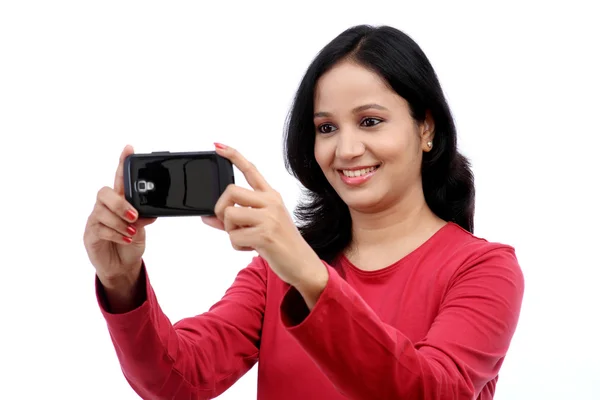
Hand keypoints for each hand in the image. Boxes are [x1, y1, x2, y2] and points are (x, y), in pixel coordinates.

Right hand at [83, 145, 155, 292]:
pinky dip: (116, 234)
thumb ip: (145, 217)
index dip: (122, 162)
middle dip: (120, 203)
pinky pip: (100, 229)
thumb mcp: (143, 228)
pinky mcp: (90, 234)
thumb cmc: (131, 242)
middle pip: (104, 193)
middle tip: (134, 215)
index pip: (119, 178)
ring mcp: (95, 219)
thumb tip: (150, 212)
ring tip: (131, 232)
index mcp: (119, 200)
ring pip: (102, 213)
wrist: (122, 266)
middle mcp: (105, 206)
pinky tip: (126, 239)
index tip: (129, 148)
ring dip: (120, 224)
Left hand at [202, 143, 326, 291]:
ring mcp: (269, 217)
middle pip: (230, 190)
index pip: (251, 170)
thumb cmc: (279, 244)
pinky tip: (252, 247)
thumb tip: (206, 217)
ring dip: (230, 230)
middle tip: (230, 224)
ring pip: (229, 213)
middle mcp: (271, 201)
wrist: (301, 263)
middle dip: (221, 208)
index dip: (233, 156)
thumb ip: (232, 220)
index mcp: (271, 196)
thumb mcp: (257, 227)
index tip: (218, 146)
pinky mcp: (265, 234)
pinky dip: (237, 245)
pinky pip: (234, 236)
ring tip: (245, 238)